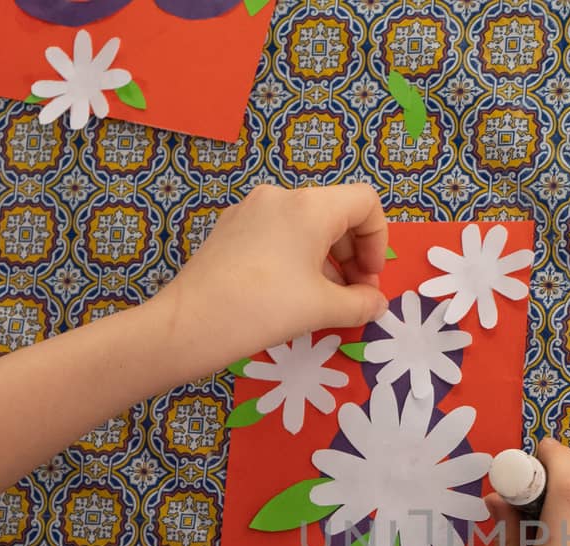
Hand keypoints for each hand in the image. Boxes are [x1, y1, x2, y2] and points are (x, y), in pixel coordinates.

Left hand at [153, 182, 389, 371]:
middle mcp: (281, 197)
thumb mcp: (323, 309)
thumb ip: (361, 304)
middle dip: (353, 254)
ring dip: (326, 259)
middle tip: (353, 296)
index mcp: (310, 207)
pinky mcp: (230, 227)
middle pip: (336, 213)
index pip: (365, 203)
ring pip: (306, 225)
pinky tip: (288, 294)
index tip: (369, 279)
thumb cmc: (264, 309)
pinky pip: (277, 234)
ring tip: (322, 301)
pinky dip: (295, 258)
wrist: (191, 324)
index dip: (378, 241)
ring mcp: (251, 209)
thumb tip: (377, 303)